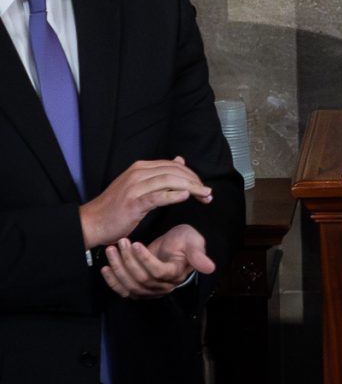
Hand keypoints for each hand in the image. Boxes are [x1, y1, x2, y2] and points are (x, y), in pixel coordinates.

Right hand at [78, 158, 211, 249]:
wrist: (91, 222)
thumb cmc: (116, 207)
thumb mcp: (138, 185)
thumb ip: (159, 173)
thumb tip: (180, 160)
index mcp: (140, 168)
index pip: (174, 166)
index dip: (193, 175)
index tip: (204, 187)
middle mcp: (138, 174)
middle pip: (175, 172)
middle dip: (196, 182)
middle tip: (209, 194)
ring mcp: (134, 187)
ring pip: (169, 181)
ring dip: (191, 188)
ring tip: (205, 196)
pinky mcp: (133, 203)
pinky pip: (157, 196)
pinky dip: (173, 195)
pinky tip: (186, 197)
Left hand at [100, 224, 214, 298]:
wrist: (174, 245)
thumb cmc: (184, 241)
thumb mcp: (193, 241)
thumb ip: (198, 254)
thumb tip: (210, 268)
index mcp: (176, 275)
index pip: (158, 273)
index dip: (145, 260)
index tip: (136, 244)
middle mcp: (163, 286)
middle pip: (141, 279)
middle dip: (127, 261)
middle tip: (120, 243)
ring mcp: (150, 290)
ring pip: (130, 285)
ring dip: (117, 268)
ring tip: (111, 250)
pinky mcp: (139, 289)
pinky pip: (123, 290)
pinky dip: (112, 281)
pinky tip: (106, 268)